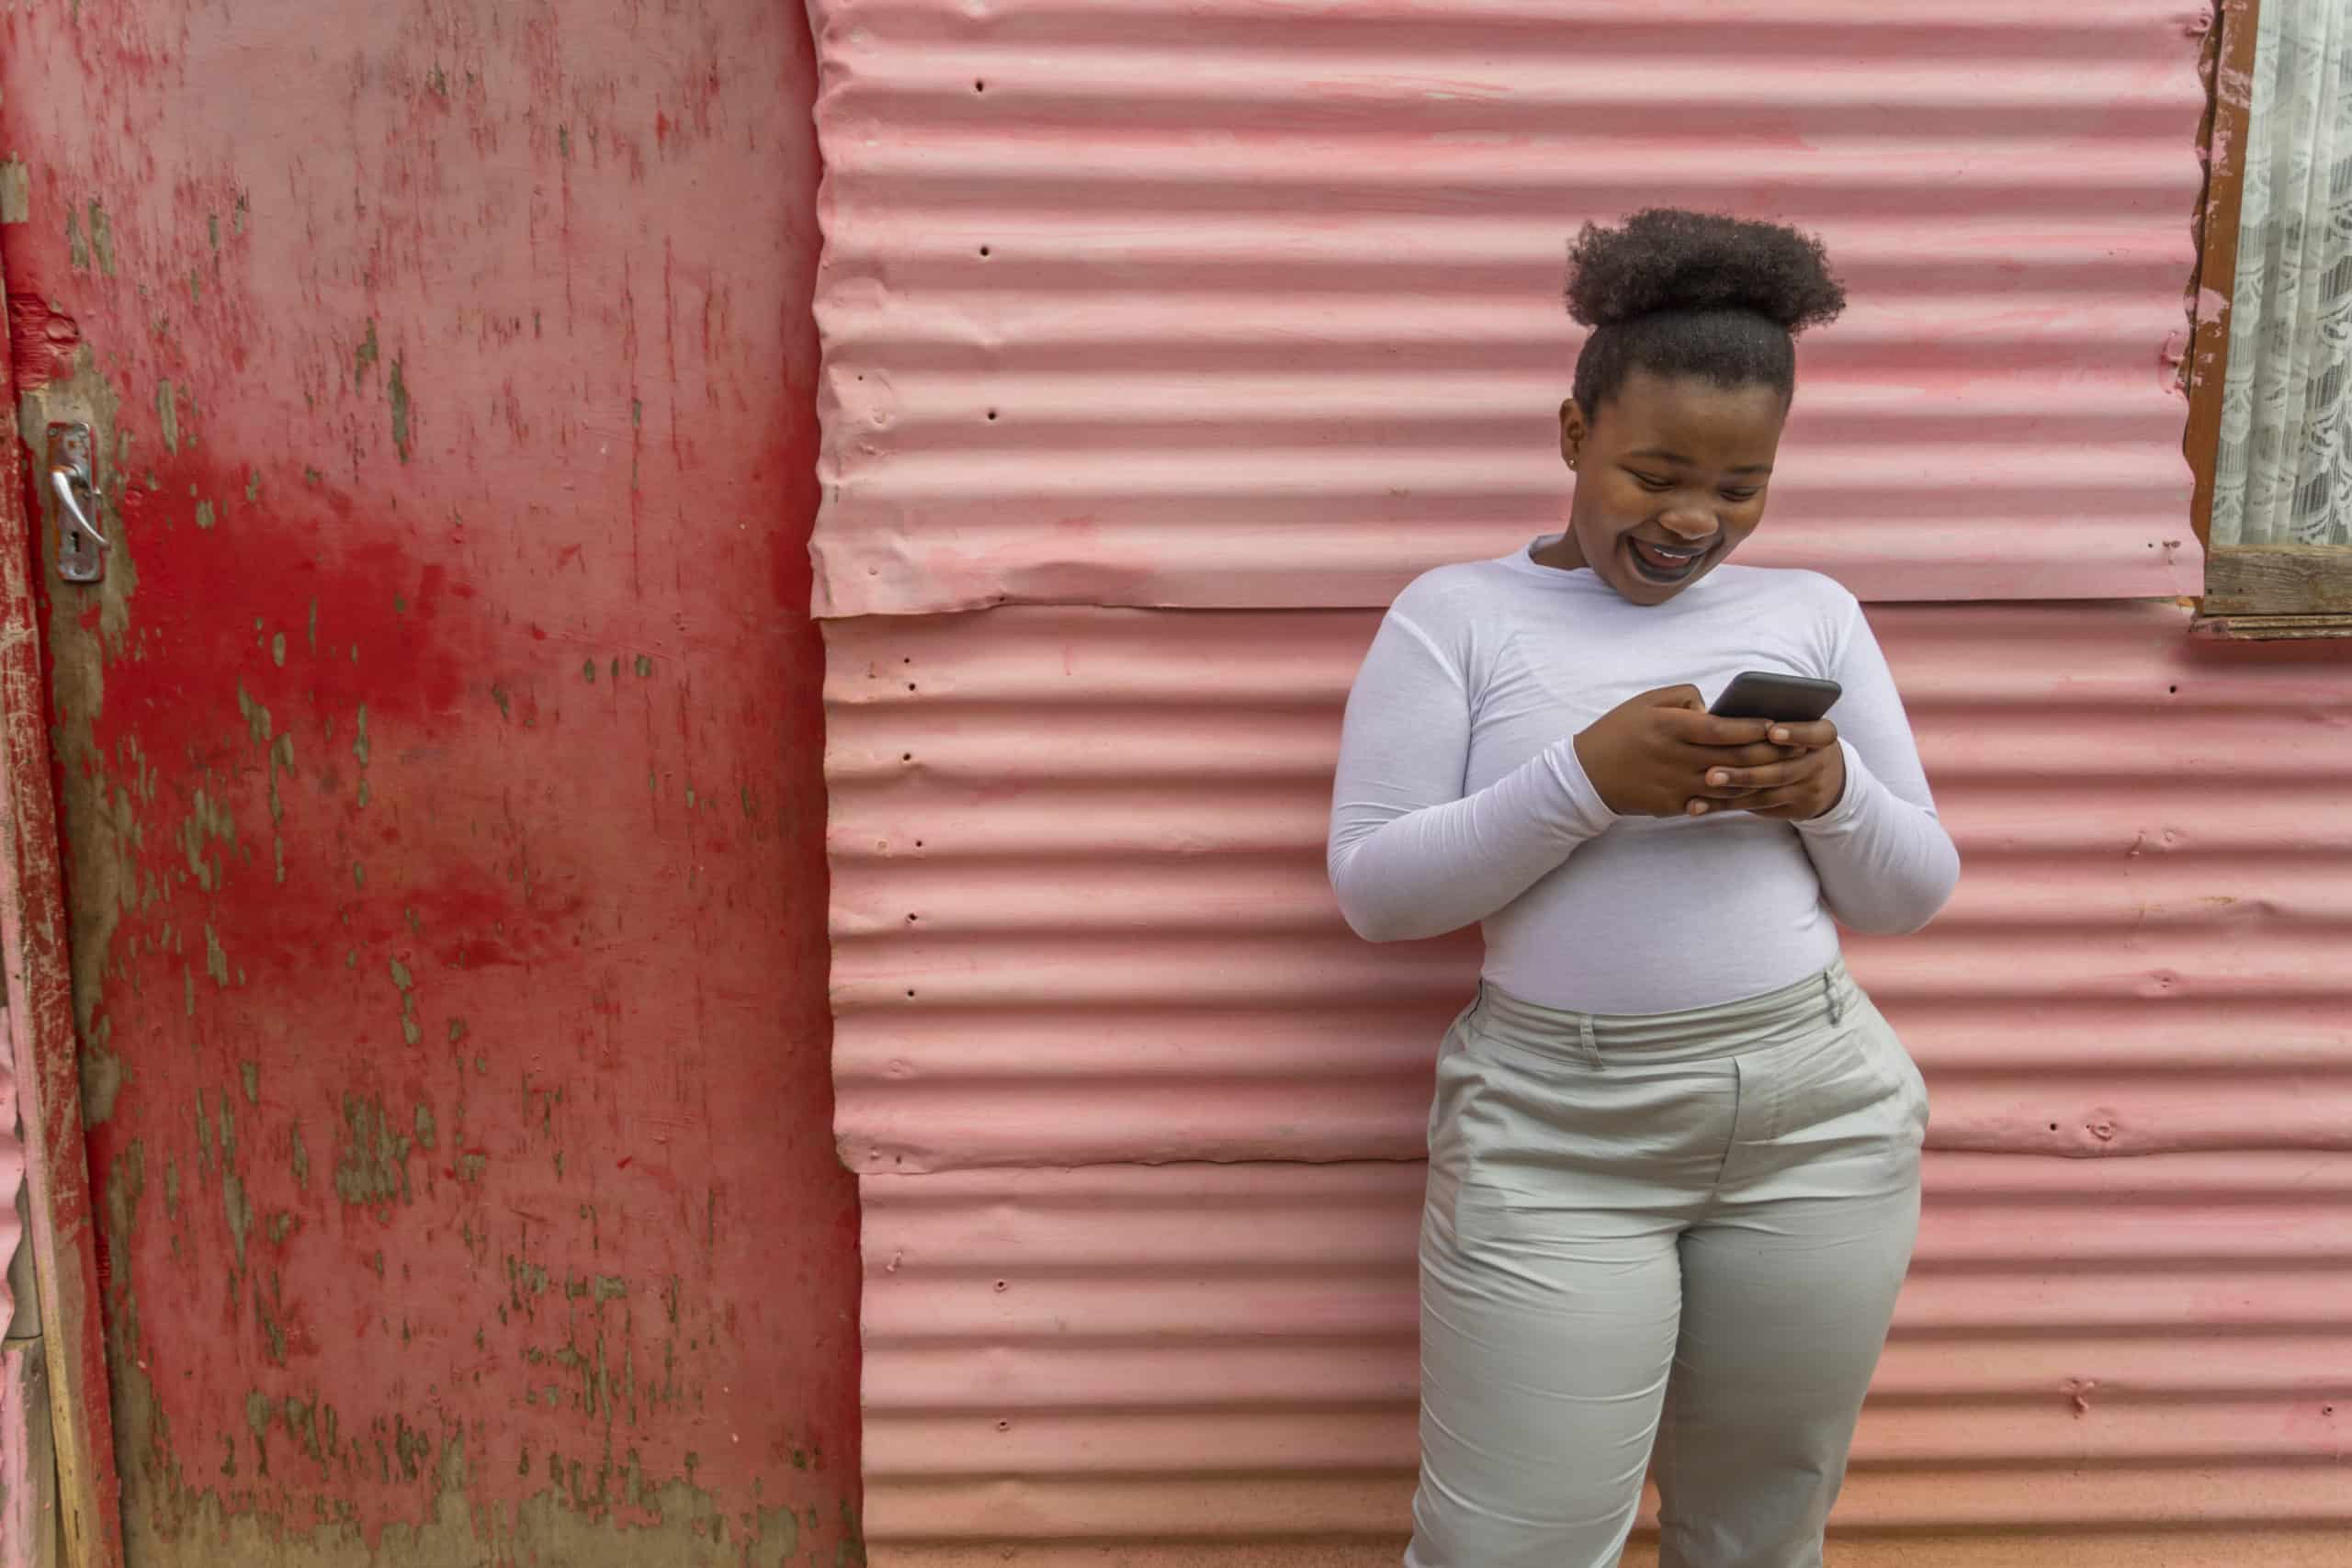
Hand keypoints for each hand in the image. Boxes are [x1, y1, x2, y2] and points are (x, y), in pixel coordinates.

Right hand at [1573, 686, 1797, 818]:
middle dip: (1767, 754)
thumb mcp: (1646, 701)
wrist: (1586, 775)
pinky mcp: (1673, 805)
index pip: (1721, 729)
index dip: (1752, 728)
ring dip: (1758, 778)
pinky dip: (1735, 798)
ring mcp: (1675, 785)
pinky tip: (1753, 791)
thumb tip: (1714, 709)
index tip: (1775, 725)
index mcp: (1670, 727)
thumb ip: (1683, 697)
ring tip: (1782, 770)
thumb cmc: (1618, 731)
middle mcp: (1676, 758)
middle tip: (1793, 749)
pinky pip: (1713, 803)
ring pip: (1728, 785)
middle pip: (1733, 759)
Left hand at [1691, 720, 1845, 820]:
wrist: (1828, 778)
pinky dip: (1726, 805)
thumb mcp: (1798, 725)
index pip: (1817, 734)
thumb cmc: (1795, 740)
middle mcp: (1819, 764)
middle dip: (1745, 772)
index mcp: (1822, 736)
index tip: (1771, 731)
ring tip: (1707, 783)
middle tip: (1712, 771)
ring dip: (1734, 789)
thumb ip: (1771, 722)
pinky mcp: (1795, 808)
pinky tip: (1701, 804)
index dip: (1795, 733)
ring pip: (1767, 793)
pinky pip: (1757, 807)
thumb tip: (1726, 713)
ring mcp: (1808, 789)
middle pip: (1782, 770)